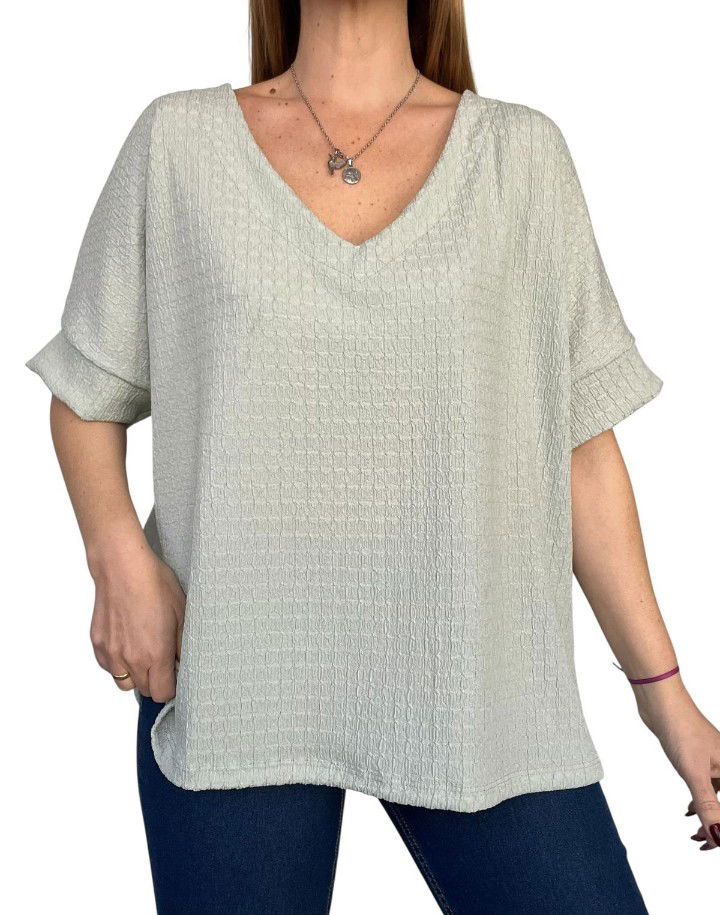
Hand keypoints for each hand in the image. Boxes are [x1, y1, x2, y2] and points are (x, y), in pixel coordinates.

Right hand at [88, 535, 185, 701]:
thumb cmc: (154, 584)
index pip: (162, 693)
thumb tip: (183, 662)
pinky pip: (109, 667)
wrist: (123, 568)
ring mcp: (112, 653)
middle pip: (145, 690)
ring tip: (143, 653)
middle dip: (156, 680)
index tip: (175, 674)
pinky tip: (127, 644)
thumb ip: (183, 644)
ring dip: (136, 675)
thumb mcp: (181, 612)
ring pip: (124, 683)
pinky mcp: (98, 644)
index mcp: (156, 654)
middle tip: (162, 660)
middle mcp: (131, 659)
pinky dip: (118, 663)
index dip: (171, 687)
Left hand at [637, 685, 719, 850]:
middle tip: (702, 844)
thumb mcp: (695, 774)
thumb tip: (719, 836)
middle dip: (719, 827)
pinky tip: (690, 810)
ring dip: (710, 817)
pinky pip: (709, 787)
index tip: (713, 845)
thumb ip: (708, 806)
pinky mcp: (701, 759)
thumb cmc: (681, 730)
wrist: (663, 704)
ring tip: (696, 834)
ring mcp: (716, 763)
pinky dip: (702, 802)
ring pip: (718, 797)